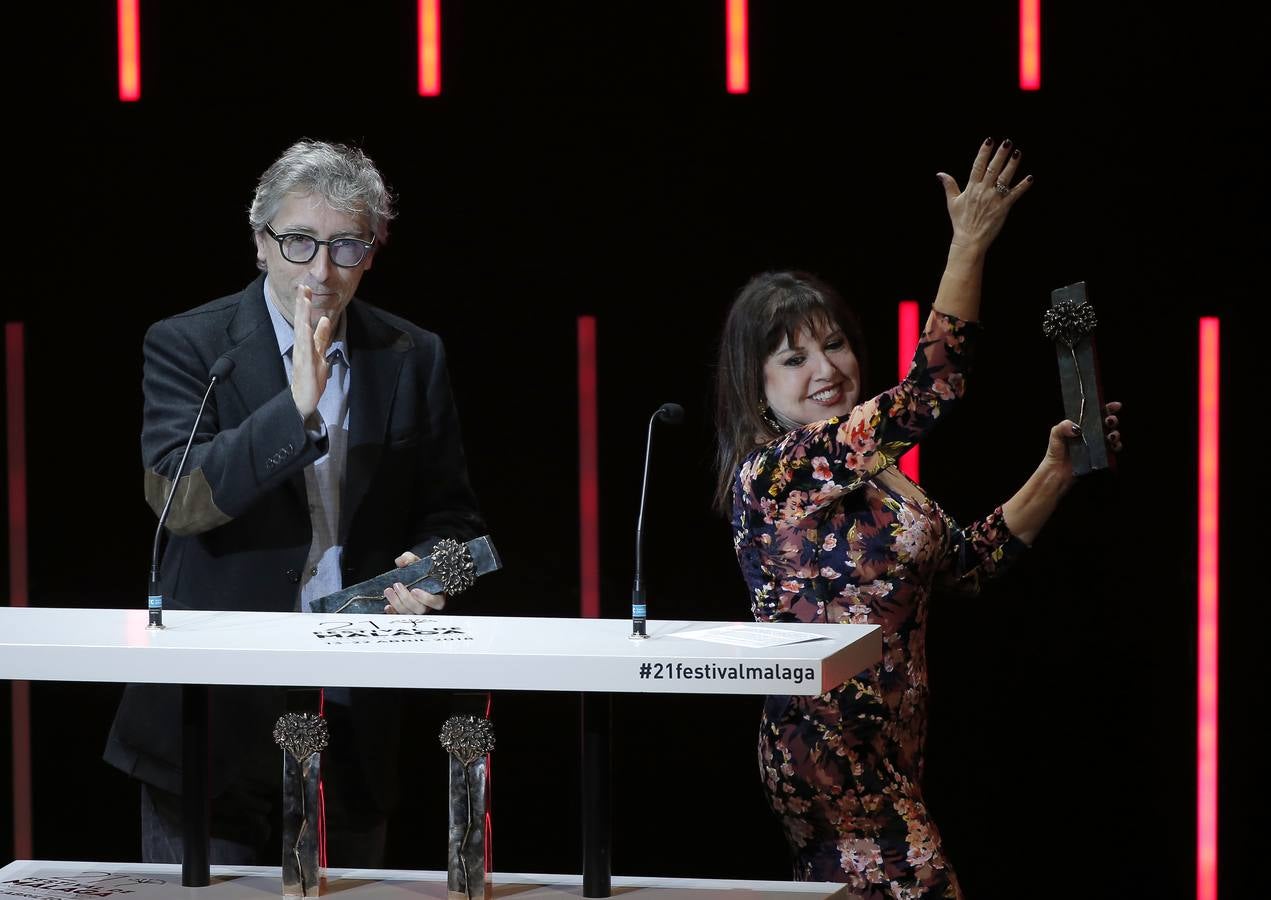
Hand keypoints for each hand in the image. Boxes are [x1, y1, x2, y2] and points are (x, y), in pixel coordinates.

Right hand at [291, 286, 332, 419]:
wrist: (304, 399)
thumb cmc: (311, 377)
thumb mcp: (320, 353)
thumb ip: (322, 337)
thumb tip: (326, 319)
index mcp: (305, 342)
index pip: (304, 320)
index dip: (305, 304)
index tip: (306, 288)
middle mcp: (300, 346)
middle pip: (300, 321)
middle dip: (302, 304)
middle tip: (303, 287)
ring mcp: (301, 355)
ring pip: (301, 332)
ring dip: (302, 316)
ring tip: (304, 301)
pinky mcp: (304, 365)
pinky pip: (304, 349)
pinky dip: (304, 338)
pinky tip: (305, 327)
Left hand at [382, 550, 447, 613]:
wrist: (413, 576)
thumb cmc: (419, 570)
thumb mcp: (416, 561)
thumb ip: (410, 558)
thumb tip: (401, 561)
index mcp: (437, 594)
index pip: (437, 602)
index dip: (426, 599)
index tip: (414, 590)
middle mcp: (428, 605)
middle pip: (420, 609)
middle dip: (406, 598)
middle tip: (397, 585)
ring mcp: (417, 611)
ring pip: (409, 614)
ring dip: (397, 603)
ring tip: (388, 591)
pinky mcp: (406, 613)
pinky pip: (399, 617)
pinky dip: (393, 613)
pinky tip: (387, 606)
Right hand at [937, 138, 1033, 254]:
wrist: (969, 239)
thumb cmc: (961, 221)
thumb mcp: (952, 202)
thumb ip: (949, 186)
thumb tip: (940, 174)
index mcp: (971, 188)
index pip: (978, 166)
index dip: (984, 152)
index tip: (989, 140)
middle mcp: (983, 191)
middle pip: (993, 168)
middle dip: (1000, 154)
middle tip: (1007, 142)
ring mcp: (994, 199)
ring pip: (1004, 178)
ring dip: (1012, 165)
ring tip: (1018, 153)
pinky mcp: (1003, 208)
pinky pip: (1015, 195)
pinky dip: (1022, 186)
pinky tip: (1030, 178)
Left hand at [1043, 401, 1123, 486]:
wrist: (1057, 471)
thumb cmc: (1056, 451)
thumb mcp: (1056, 434)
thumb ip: (1063, 426)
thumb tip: (1077, 428)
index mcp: (1082, 425)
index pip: (1096, 412)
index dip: (1107, 408)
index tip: (1115, 406)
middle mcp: (1091, 433)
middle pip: (1107, 423)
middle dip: (1112, 420)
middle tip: (1109, 422)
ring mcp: (1096, 444)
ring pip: (1112, 435)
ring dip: (1115, 434)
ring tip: (1110, 436)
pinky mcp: (1100, 456)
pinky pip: (1113, 450)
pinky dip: (1116, 447)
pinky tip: (1112, 446)